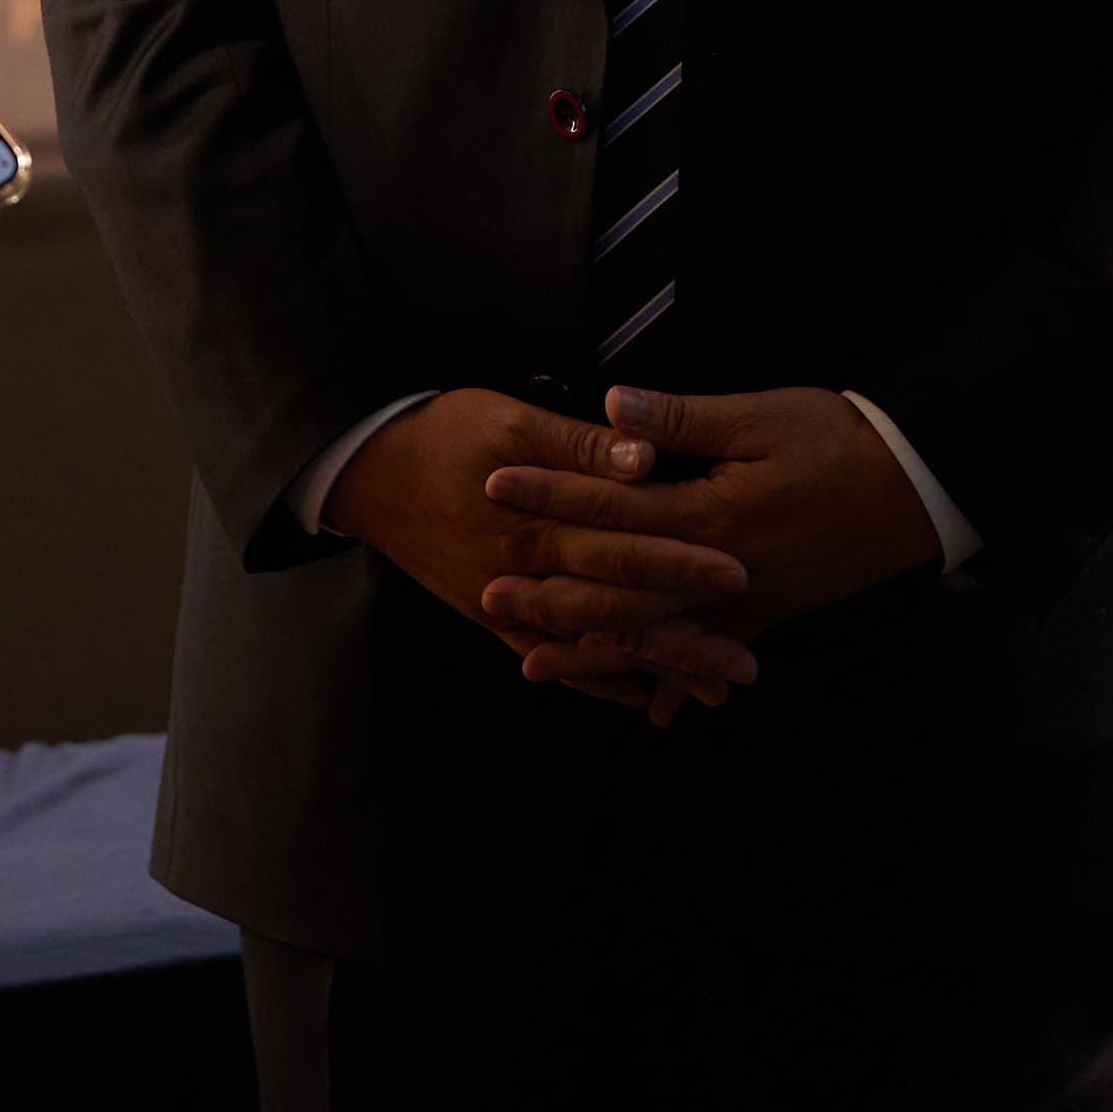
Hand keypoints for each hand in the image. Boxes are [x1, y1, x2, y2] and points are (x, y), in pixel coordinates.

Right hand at [323, 389, 748, 721]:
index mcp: (537, 521)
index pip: (624, 547)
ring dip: (652, 668)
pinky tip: (636, 692)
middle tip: (747, 662)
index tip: (739, 575)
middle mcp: (525, 573)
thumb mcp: (507, 420)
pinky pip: (549, 657)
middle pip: (619, 611)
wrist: (365, 473)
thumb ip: (578, 445)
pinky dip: (593, 676)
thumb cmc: (442, 434)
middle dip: (685, 638)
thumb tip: (644, 460)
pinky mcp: (490, 616)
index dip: (682, 562)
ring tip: (710, 688)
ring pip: (592, 645)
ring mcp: (506, 603)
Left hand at [478, 386, 941, 691]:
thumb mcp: (760, 415)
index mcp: (709, 516)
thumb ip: (680, 418)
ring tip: (534, 661)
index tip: (493, 484)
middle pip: (617, 592)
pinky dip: (677, 682)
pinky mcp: (768, 618)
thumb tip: (609, 407)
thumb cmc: (840, 441)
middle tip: (486, 595)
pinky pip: (709, 657)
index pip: (610, 506)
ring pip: (655, 640)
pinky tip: (652, 709)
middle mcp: (720, 575)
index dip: (549, 493)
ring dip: (593, 651)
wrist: (919, 488)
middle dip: (549, 594)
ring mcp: (745, 606)